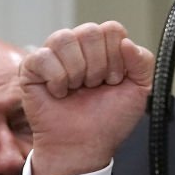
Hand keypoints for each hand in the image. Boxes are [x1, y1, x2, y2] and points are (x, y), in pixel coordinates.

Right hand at [20, 21, 154, 174]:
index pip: (111, 29)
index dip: (116, 57)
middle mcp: (77, 46)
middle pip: (90, 31)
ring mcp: (53, 55)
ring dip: (77, 71)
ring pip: (65, 38)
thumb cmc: (108, 119)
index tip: (114, 80)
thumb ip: (143, 61)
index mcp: (102, 47)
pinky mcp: (31, 68)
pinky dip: (56, 79)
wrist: (84, 146)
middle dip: (98, 66)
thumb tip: (126, 42)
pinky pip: (43, 56)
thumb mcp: (139, 90)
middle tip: (94, 87)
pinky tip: (59, 93)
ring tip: (77, 89)